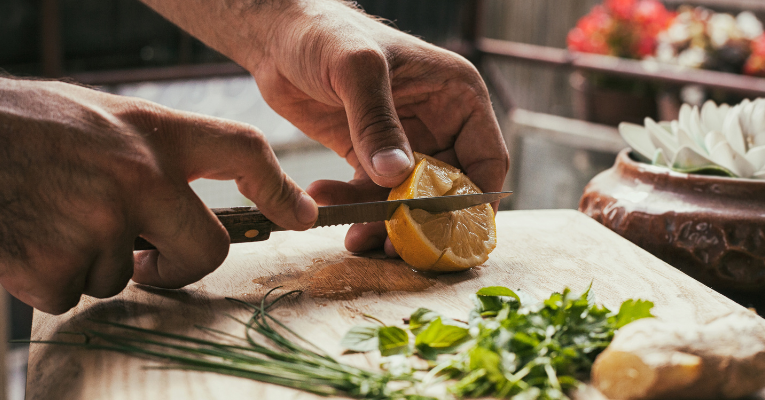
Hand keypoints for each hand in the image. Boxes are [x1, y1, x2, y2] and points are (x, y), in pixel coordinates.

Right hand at [0, 69, 316, 313]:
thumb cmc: (9, 124)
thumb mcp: (95, 116)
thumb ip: (145, 154)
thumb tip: (179, 205)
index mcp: (150, 132)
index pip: (243, 151)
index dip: (280, 187)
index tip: (300, 214)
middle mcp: (138, 177)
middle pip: (205, 251)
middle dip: (180, 267)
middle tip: (149, 262)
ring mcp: (99, 225)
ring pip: (123, 277)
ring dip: (89, 263)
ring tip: (43, 217)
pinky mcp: (53, 267)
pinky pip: (71, 295)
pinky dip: (46, 280)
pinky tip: (18, 238)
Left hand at [252, 1, 508, 253]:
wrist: (279, 35)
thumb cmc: (326, 34)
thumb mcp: (356, 70)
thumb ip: (376, 122)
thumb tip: (396, 176)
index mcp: (456, 96)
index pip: (486, 160)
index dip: (475, 203)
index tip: (454, 237)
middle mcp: (438, 122)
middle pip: (447, 190)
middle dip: (420, 221)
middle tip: (391, 246)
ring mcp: (404, 142)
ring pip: (407, 199)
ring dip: (381, 220)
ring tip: (350, 233)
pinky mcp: (369, 154)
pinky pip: (371, 193)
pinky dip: (351, 206)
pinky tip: (323, 199)